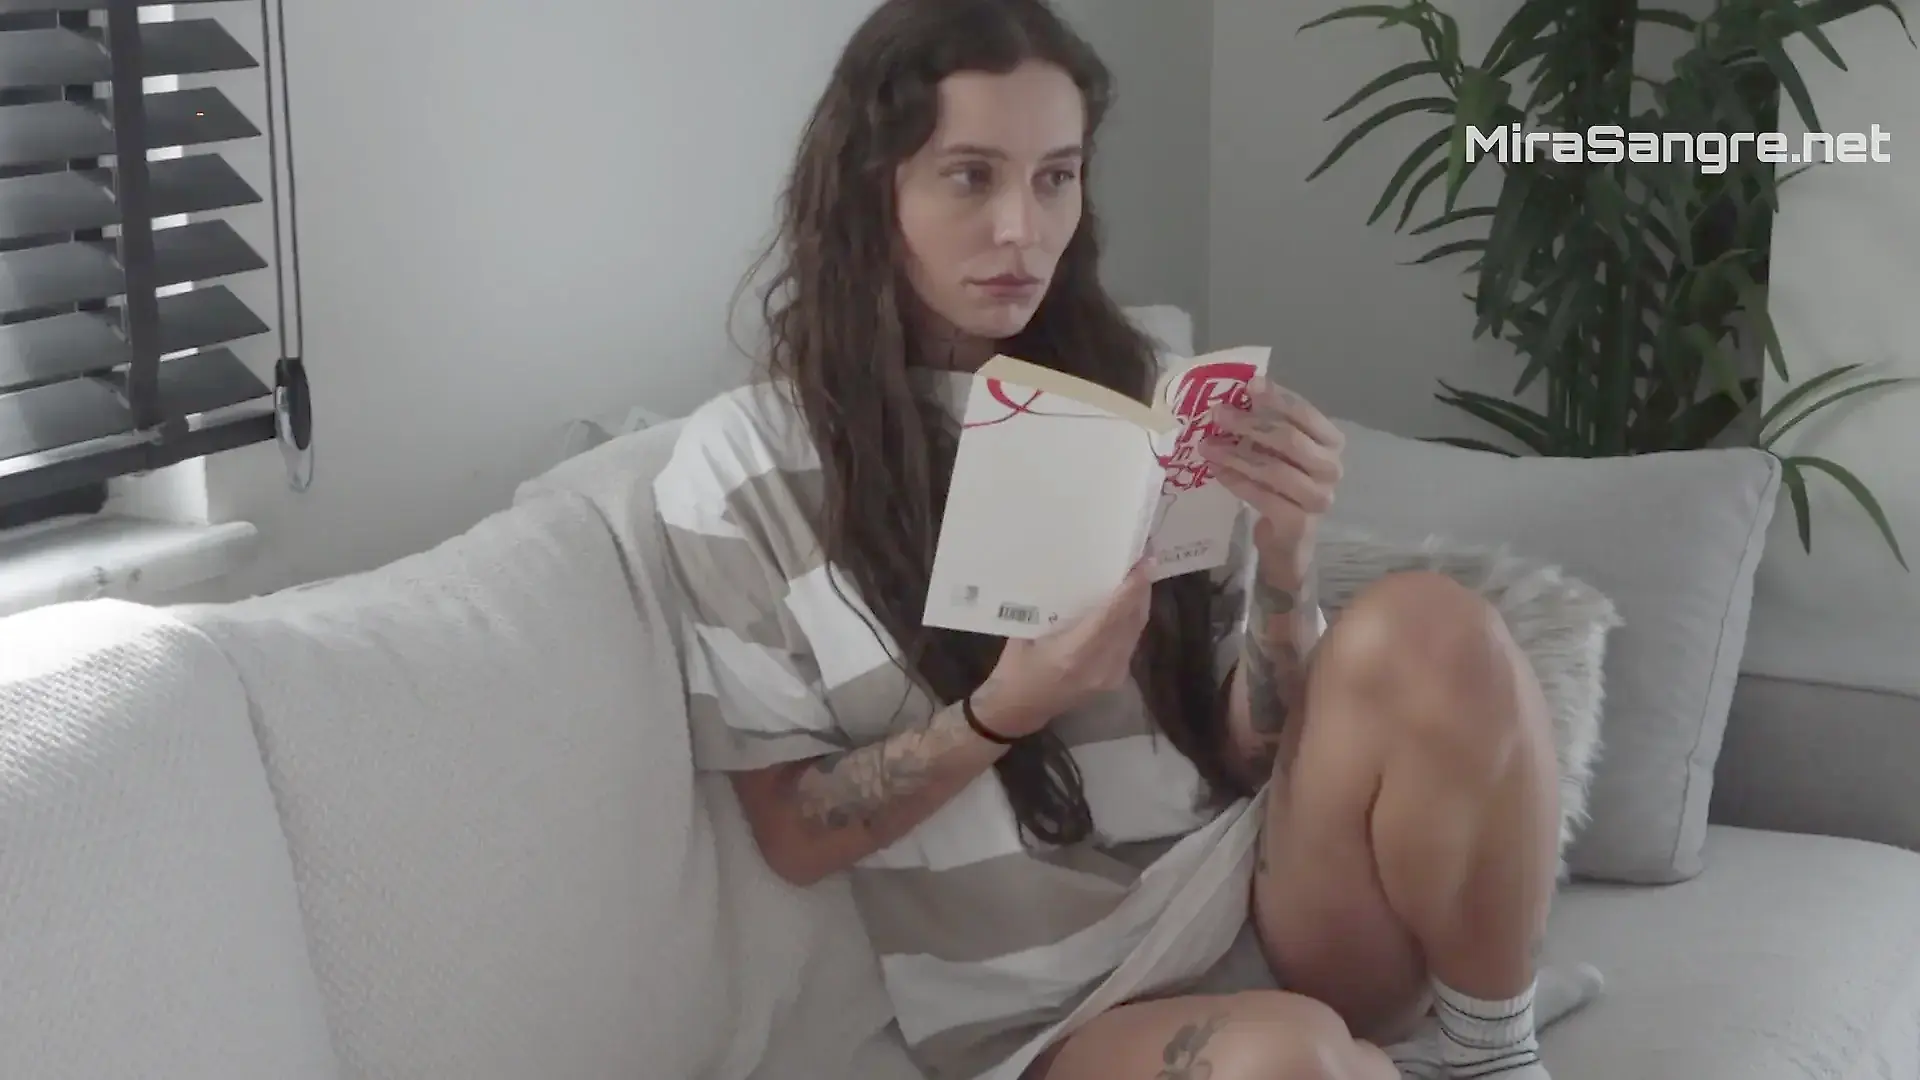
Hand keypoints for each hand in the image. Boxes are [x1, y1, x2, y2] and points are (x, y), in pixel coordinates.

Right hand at [974, 557, 1154, 738]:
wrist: (1017, 711)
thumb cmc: (1014, 670)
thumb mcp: (1026, 634)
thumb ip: (1053, 609)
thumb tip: (1075, 574)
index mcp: (1073, 654)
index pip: (1112, 615)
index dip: (1132, 587)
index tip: (1144, 560)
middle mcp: (1099, 666)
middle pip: (1132, 621)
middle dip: (1141, 588)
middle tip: (1144, 557)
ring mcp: (1111, 676)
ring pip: (1135, 632)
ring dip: (1140, 603)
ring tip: (1140, 574)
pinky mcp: (1115, 680)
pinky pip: (1130, 643)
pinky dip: (1132, 620)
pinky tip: (1130, 603)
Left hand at [1199, 376, 1344, 554]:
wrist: (1289, 537)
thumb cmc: (1284, 484)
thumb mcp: (1280, 450)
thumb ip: (1267, 425)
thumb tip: (1234, 397)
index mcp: (1331, 442)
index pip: (1306, 413)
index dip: (1278, 398)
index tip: (1249, 385)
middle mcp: (1332, 468)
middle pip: (1290, 439)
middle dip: (1250, 425)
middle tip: (1217, 414)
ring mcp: (1318, 497)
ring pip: (1274, 470)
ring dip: (1236, 455)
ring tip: (1207, 446)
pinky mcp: (1299, 522)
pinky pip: (1262, 497)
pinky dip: (1237, 482)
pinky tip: (1217, 471)